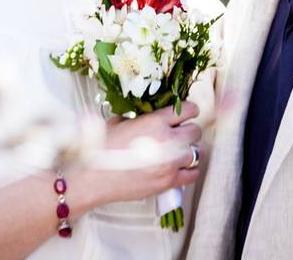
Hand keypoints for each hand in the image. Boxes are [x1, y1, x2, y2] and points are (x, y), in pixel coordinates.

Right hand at [77, 102, 202, 206]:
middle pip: (195, 131)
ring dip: (188, 150)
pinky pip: (193, 173)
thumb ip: (138, 116)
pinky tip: (181, 167)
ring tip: (178, 151)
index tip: (185, 113)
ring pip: (197, 152)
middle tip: (179, 133)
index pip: (188, 109)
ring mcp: (170, 163)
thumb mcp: (118, 122)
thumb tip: (148, 113)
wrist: (95, 178)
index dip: (188, 110)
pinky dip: (190, 169)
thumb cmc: (102, 148)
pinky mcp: (169, 182)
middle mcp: (167, 140)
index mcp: (155, 121)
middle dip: (188, 130)